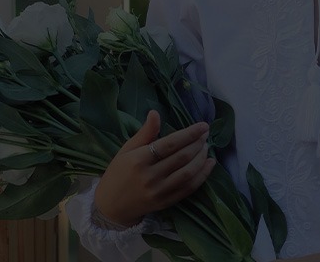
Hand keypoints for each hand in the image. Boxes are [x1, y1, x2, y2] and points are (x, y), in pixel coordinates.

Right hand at [94, 109, 214, 226]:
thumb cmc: (118, 173)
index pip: (170, 144)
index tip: (203, 125)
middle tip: (206, 133)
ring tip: (206, 147)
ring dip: (201, 159)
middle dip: (197, 143)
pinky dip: (202, 176)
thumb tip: (155, 112)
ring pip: (187, 174)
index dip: (189, 134)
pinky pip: (188, 189)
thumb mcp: (126, 149)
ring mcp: (159, 192)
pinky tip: (209, 165)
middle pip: (181, 158)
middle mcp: (150, 176)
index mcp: (139, 160)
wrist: (110, 207)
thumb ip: (144, 133)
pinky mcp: (165, 203)